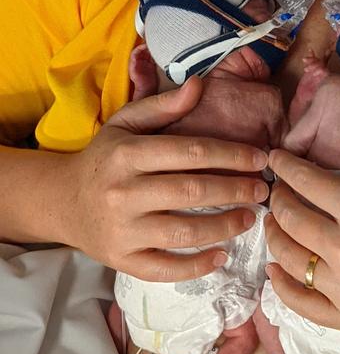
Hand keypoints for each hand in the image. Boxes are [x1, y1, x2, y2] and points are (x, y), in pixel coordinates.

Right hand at [65, 77, 268, 279]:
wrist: (62, 201)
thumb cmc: (105, 158)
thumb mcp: (126, 123)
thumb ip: (163, 105)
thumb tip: (199, 84)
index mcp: (128, 154)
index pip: (190, 152)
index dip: (230, 155)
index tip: (260, 158)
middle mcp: (123, 192)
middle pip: (191, 191)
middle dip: (235, 190)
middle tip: (262, 190)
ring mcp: (122, 230)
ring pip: (183, 233)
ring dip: (224, 227)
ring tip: (249, 218)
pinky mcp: (122, 259)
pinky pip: (164, 269)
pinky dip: (196, 267)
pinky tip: (221, 257)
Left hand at [265, 92, 339, 338]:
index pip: (304, 181)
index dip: (284, 166)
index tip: (275, 159)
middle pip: (289, 217)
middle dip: (277, 198)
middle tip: (276, 190)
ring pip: (287, 257)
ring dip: (273, 235)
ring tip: (274, 223)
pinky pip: (298, 302)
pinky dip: (279, 284)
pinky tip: (276, 269)